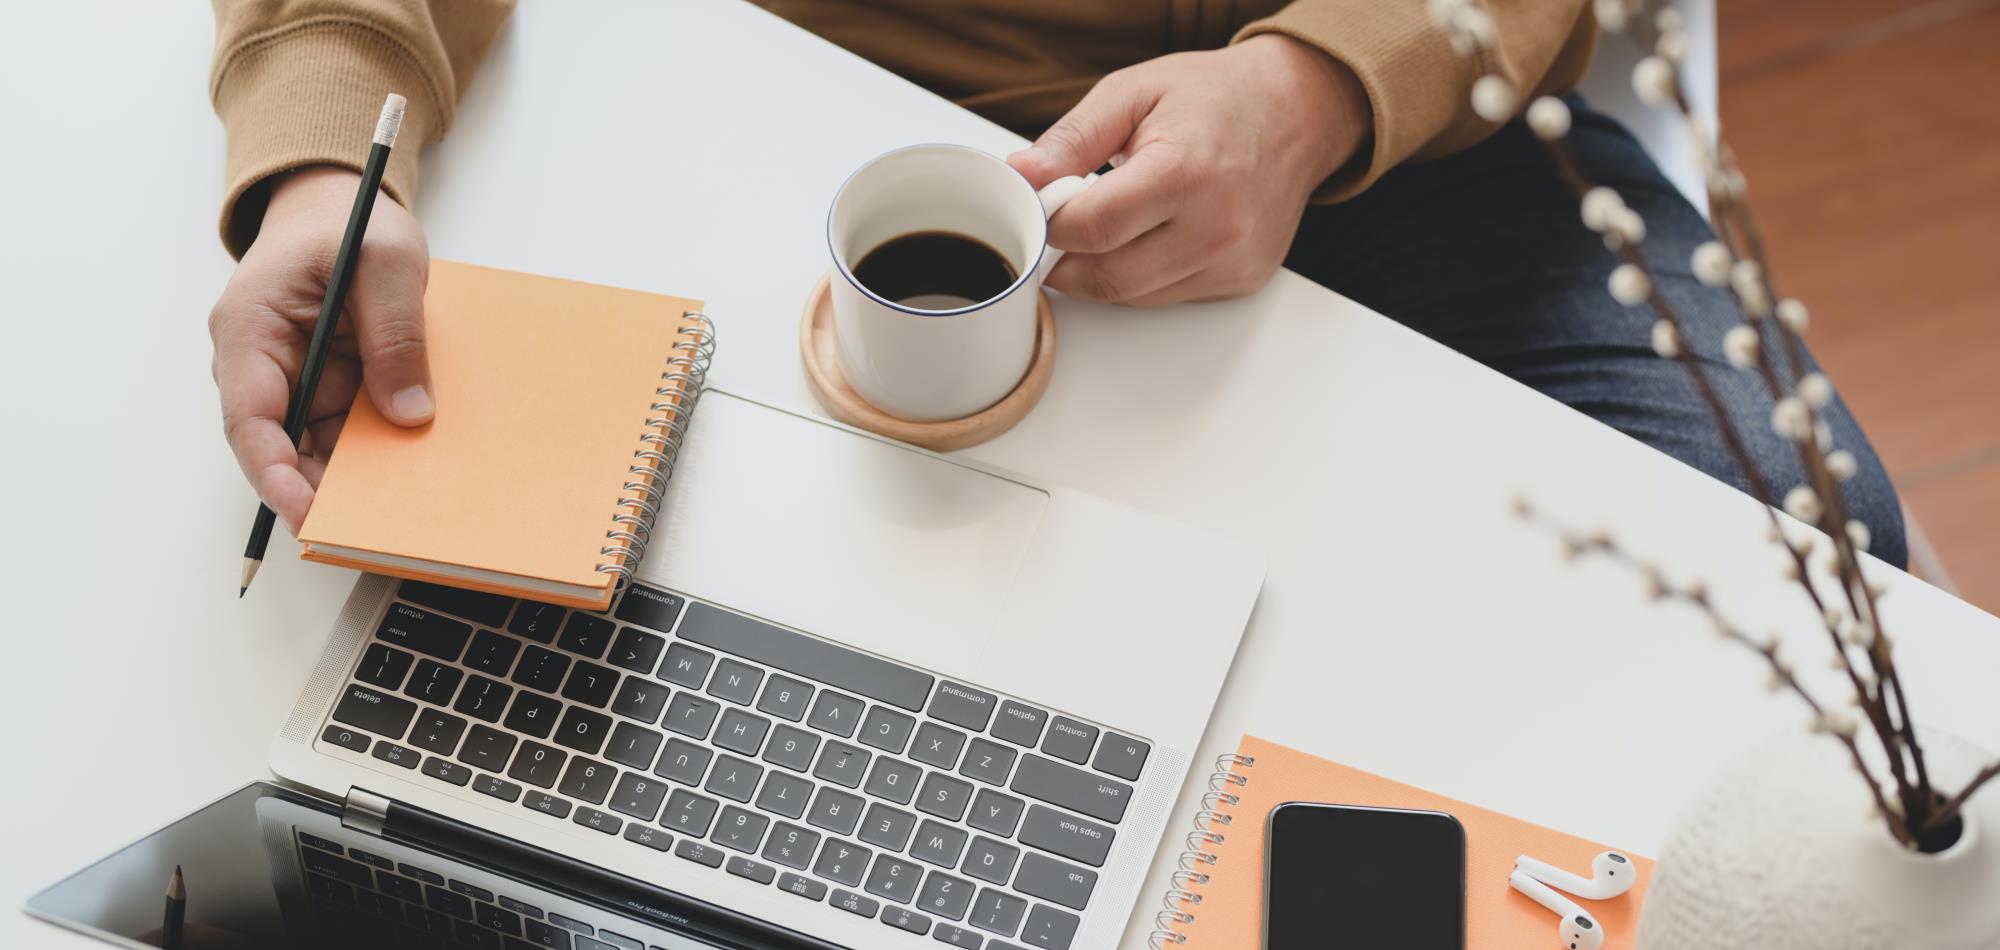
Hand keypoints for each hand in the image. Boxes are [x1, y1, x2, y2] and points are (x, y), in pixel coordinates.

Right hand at [208, 166, 431, 532]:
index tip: (305, 513)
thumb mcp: (387, 258)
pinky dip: (376, 453)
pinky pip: (348, 431)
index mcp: (251, 329)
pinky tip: (413, 472)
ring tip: (402, 508)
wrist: (342, 207)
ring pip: (318, 447)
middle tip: (374, 526)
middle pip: (284, 447)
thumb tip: (408, 412)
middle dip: (324, 488)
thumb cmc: (351, 221)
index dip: (274, 474)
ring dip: (356, 476)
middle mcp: (263, 364)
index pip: (250, 418)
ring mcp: (296, 380)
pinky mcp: (328, 386)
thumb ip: (395, 331)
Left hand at [1008, 35, 1370, 305]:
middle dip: (1069, 260)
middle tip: (1064, 227)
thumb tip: (1021, 177)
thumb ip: (1072, 139)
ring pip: (1134, 297)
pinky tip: (1150, 236)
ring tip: (1110, 223)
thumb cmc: (1216, 97)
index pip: (1092, 229)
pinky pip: (1168, 298)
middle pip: (1108, 278)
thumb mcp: (1134, 93)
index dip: (1053, 224)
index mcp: (1185, 172)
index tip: (1044, 209)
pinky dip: (1143, 277)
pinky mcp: (1242, 281)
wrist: (1297, 111)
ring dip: (1104, 272)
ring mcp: (1233, 261)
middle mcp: (1217, 227)